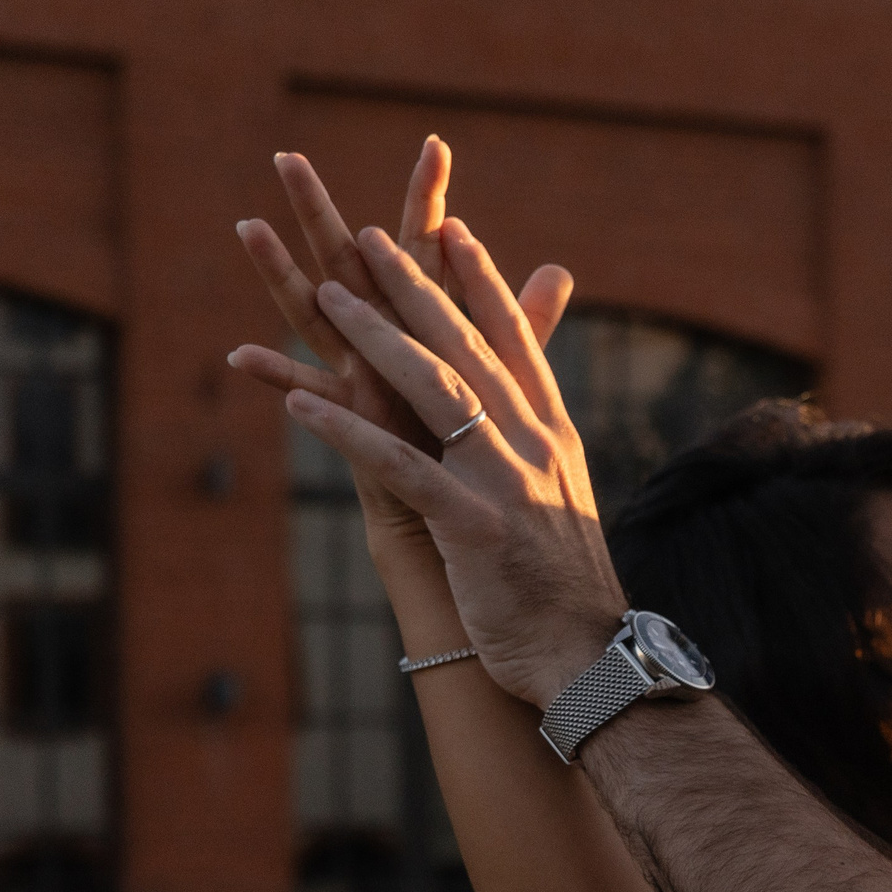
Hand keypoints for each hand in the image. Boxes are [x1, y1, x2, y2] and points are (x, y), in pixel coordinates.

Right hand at [228, 141, 572, 551]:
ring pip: (317, 321)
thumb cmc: (485, 463)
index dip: (431, 202)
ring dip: (280, 275)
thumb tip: (556, 269)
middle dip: (326, 212)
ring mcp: (369, 386)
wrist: (472, 543)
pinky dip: (282, 379)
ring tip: (247, 224)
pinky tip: (243, 357)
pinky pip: (318, 398)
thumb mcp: (512, 384)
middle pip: (357, 269)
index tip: (436, 142)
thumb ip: (523, 324)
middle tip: (289, 155)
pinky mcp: (363, 431)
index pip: (429, 254)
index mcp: (432, 333)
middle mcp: (391, 352)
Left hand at [286, 218, 626, 707]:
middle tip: (371, 237)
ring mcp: (507, 484)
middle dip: (419, 287)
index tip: (450, 230)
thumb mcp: (564, 501)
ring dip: (379, 337)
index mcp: (555, 437)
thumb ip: (542, 447)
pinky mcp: (473, 528)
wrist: (593, 661)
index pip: (518, 343)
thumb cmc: (568, 589)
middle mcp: (535, 447)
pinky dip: (348, 433)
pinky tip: (298, 406)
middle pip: (472, 348)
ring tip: (328, 294)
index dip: (483, 283)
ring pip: (439, 390)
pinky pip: (401, 468)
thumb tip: (538, 419)